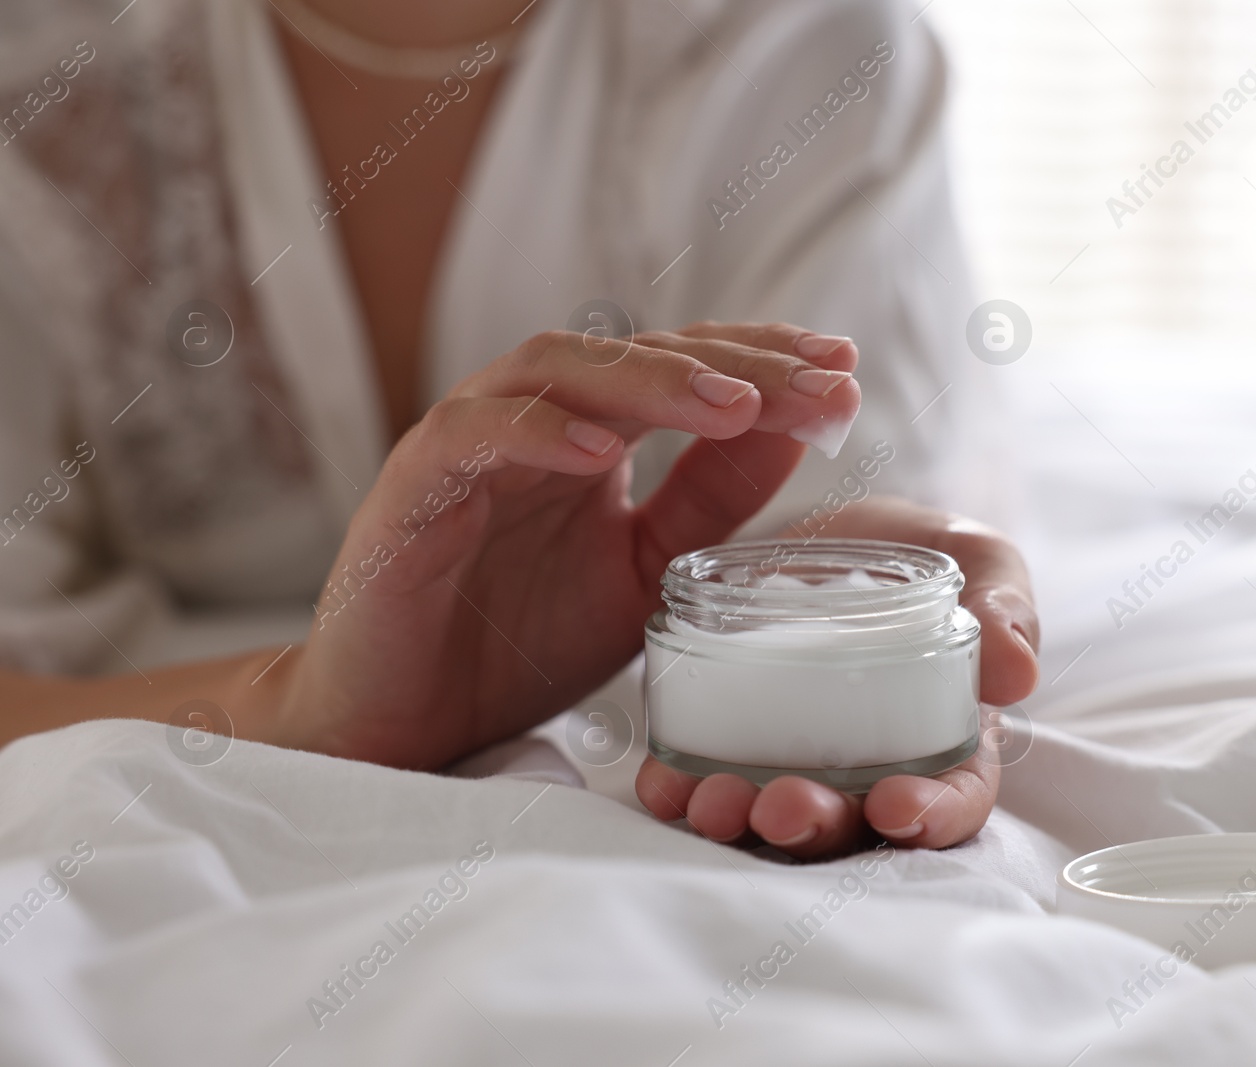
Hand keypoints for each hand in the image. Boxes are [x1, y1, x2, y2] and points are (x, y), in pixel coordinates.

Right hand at [272, 322, 861, 768]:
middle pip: (636, 355)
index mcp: (593, 440)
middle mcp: (535, 424)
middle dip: (733, 362)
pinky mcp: (410, 489)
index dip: (763, 363)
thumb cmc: (519, 647)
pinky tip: (603, 452)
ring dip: (649, 381)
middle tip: (816, 378)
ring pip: (557, 371)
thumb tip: (799, 428)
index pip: (684, 372)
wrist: (404, 730)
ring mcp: (470, 446)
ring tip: (734, 405)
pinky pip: (472, 437)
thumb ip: (709, 503)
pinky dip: (537, 432)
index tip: (844, 373)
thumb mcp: (647, 576)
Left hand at [635, 497, 1038, 857]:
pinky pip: (703, 778)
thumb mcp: (976, 559)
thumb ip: (1003, 605)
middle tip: (783, 809)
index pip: (951, 799)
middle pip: (852, 823)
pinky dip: (680, 790)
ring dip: (741, 819)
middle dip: (817, 826)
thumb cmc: (918, 552)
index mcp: (944, 739)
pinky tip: (661, 785)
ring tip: (709, 803)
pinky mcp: (729, 738)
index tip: (896, 809)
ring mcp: (793, 759)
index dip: (930, 817)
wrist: (827, 526)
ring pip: (772, 811)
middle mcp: (867, 767)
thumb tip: (1017, 673)